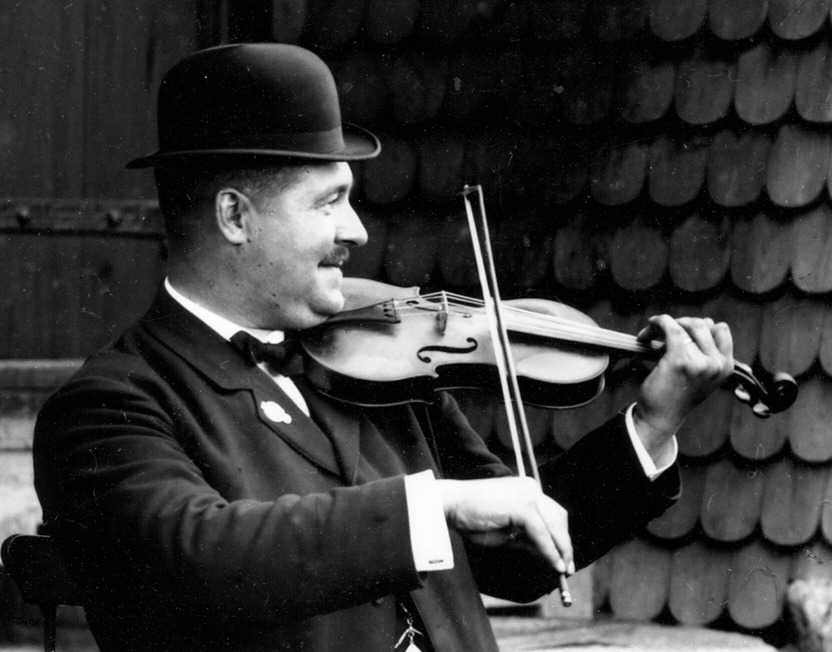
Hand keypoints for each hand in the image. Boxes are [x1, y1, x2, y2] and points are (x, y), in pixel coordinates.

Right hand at [437, 476, 574, 574]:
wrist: (451, 506)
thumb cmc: (473, 518)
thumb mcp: (506, 532)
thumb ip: (526, 539)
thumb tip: (548, 555)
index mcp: (527, 489)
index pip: (552, 514)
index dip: (561, 537)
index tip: (564, 558)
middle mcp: (531, 488)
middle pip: (559, 518)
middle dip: (565, 544)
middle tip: (567, 568)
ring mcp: (528, 495)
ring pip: (554, 526)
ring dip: (560, 550)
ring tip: (562, 570)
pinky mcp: (523, 507)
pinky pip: (541, 534)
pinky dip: (549, 551)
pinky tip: (553, 564)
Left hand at [634, 315, 733, 456]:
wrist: (661, 417)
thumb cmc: (676, 394)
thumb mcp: (701, 374)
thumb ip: (704, 352)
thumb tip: (695, 323)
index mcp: (726, 366)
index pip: (721, 330)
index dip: (700, 327)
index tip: (682, 332)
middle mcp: (717, 364)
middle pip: (701, 324)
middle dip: (679, 323)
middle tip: (662, 332)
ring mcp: (700, 363)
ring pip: (684, 325)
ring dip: (663, 325)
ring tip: (650, 335)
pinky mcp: (680, 361)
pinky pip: (670, 328)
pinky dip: (657, 323)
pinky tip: (646, 331)